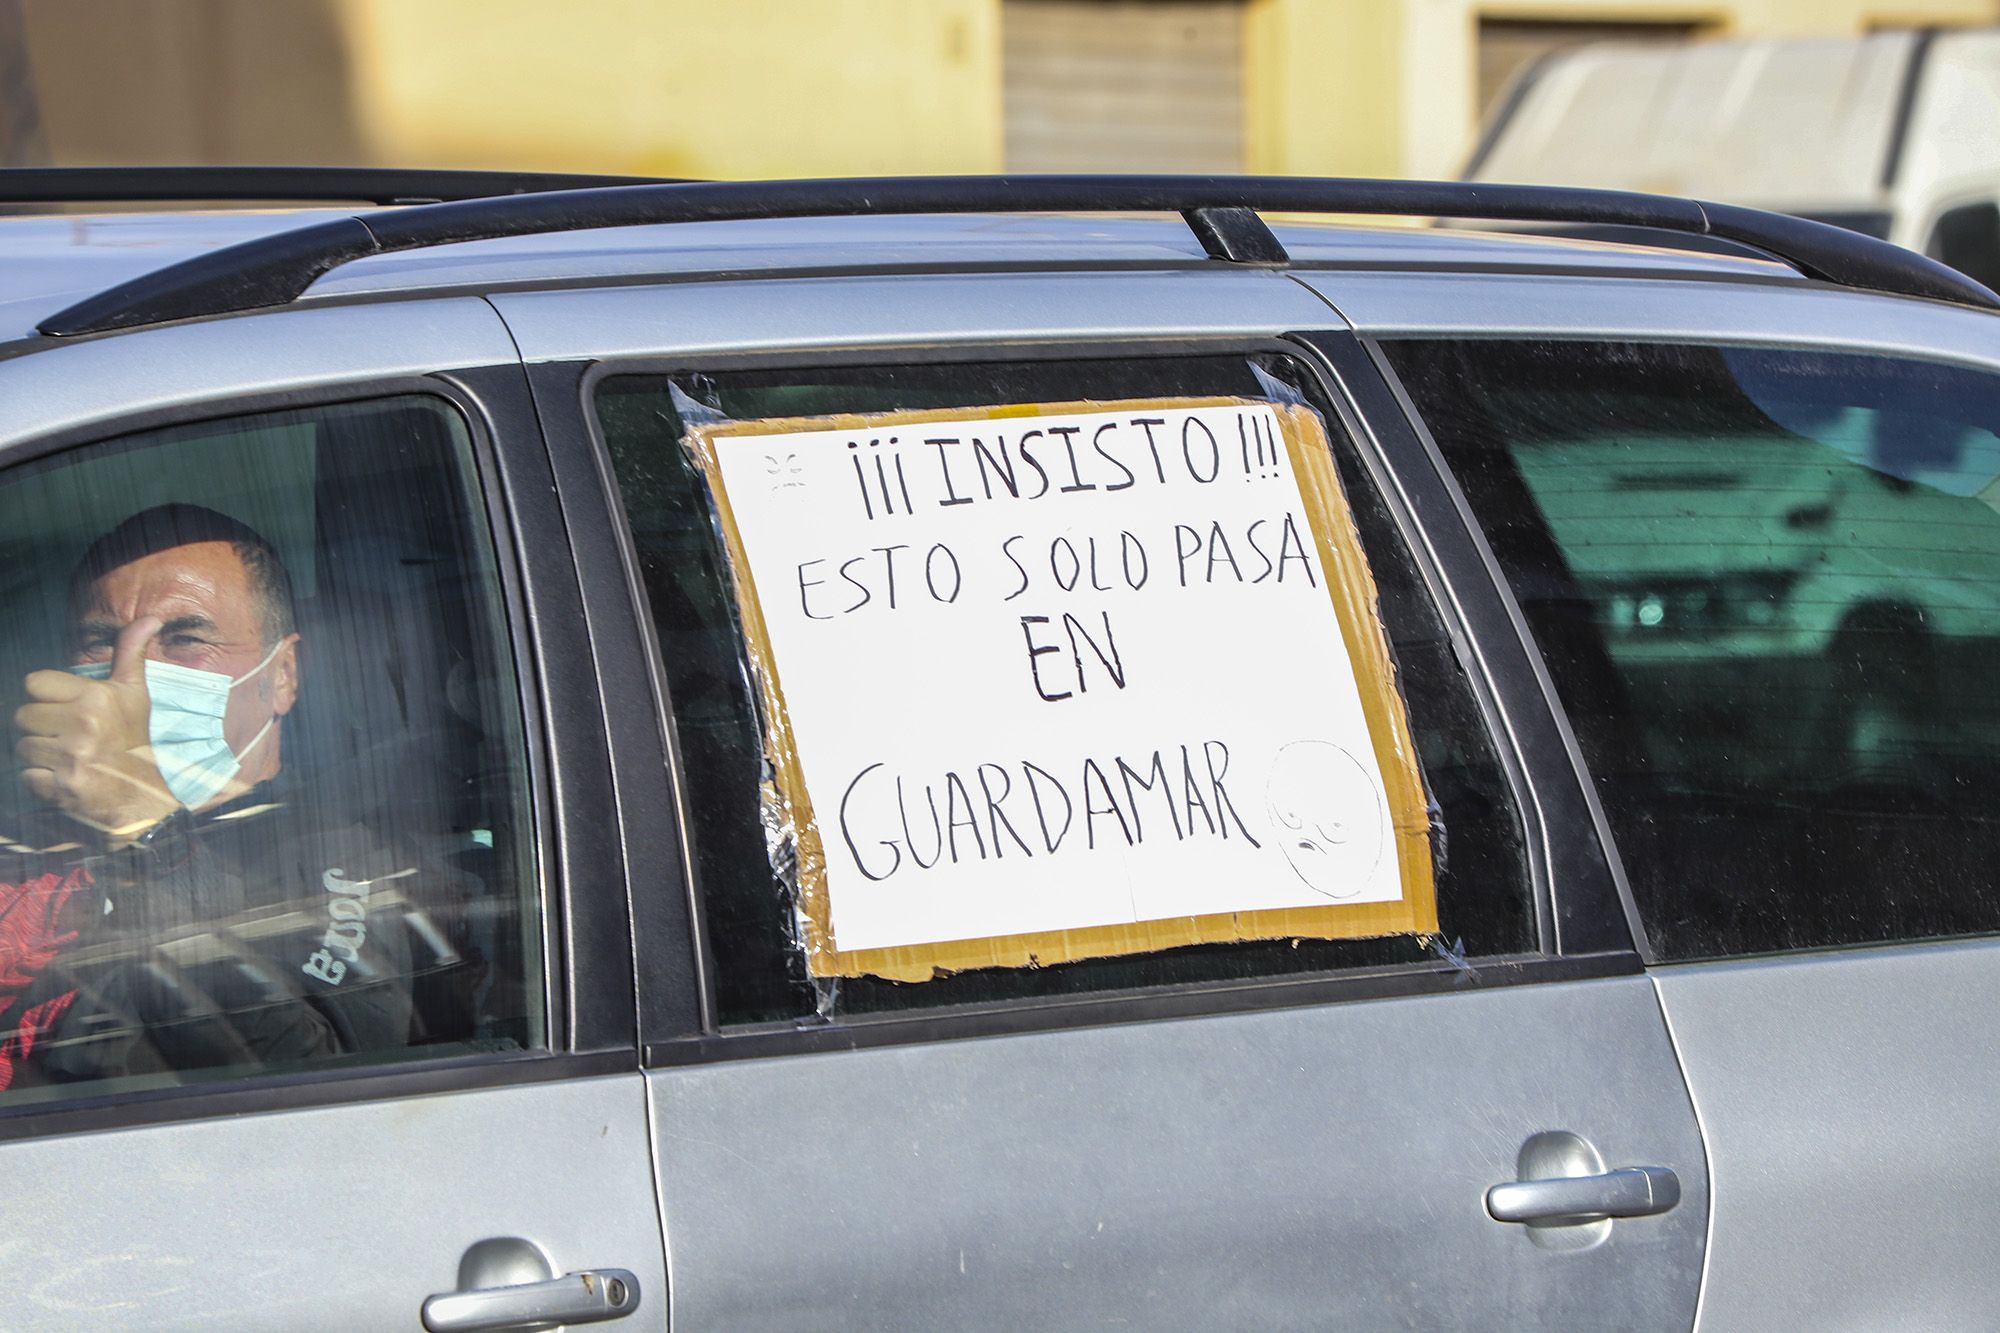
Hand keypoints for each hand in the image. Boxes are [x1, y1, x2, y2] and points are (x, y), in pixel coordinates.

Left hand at [14, 617, 177, 844]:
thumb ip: (130, 653)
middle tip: (67, 738)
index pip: (34, 683)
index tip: (69, 712)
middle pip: (22, 716)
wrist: (145, 796)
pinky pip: (25, 776)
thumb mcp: (135, 693)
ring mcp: (70, 758)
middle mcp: (83, 725)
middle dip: (40, 729)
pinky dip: (40, 781)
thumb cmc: (134, 739)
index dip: (47, 699)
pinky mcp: (60, 787)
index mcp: (95, 698)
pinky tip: (63, 779)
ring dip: (37, 755)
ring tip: (65, 759)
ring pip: (20, 747)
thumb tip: (151, 617)